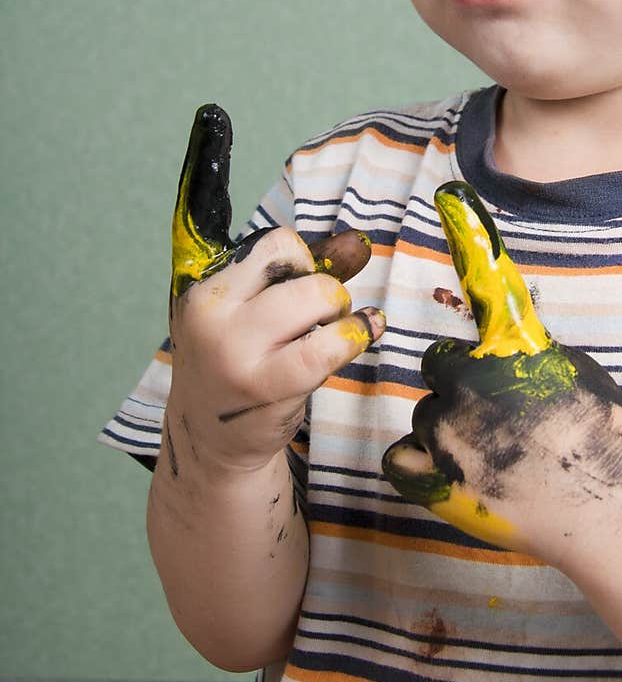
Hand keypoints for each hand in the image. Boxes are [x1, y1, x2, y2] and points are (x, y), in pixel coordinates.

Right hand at [166, 103, 383, 473]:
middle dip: (324, 286)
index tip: (296, 292)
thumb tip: (360, 243)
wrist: (209, 438)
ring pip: (317, 296)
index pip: (275, 243)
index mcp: (201, 286)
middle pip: (299, 267)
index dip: (300, 263)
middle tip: (319, 317)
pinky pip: (327, 346)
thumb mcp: (252, 309)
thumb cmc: (237, 362)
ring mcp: (233, 351)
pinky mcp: (263, 385)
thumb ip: (305, 271)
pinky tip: (358, 339)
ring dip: (340, 311)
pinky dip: (353, 337)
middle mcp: (209, 312)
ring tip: (332, 332)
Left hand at [382, 181, 621, 556]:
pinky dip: (424, 469)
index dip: (469, 233)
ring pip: (427, 416)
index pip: (488, 282)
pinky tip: (464, 480)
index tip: (449, 193)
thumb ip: (533, 354)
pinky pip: (401, 458)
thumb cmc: (601, 444)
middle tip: (499, 421)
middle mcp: (472, 381)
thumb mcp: (575, 377)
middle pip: (438, 365)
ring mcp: (446, 430)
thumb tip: (516, 344)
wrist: (605, 513)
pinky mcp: (429, 475)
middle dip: (459, 387)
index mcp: (513, 350)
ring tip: (499, 463)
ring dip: (450, 434)